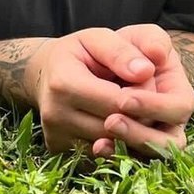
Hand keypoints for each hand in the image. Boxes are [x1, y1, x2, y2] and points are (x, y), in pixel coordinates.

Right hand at [30, 25, 193, 157]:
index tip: (148, 80)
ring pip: (111, 146)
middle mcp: (55, 115)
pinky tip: (119, 123)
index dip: (143, 95)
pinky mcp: (59, 149)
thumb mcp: (98, 38)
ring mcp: (56, 136)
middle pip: (117, 128)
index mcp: (64, 83)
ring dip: (130, 130)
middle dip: (139, 114)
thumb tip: (146, 72)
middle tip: (142, 96)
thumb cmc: (78, 52)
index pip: (119, 103)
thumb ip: (122, 51)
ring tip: (130, 108)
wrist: (46, 73)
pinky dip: (116, 143)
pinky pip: (99, 155)